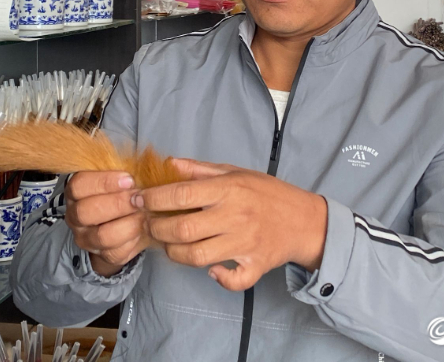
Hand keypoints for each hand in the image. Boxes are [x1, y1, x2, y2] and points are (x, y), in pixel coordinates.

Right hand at [64, 170, 149, 277]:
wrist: (123, 222)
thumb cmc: (123, 193)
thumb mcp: (123, 176)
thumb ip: (132, 167)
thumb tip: (165, 162)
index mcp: (76, 191)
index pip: (79, 185)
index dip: (104, 182)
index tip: (129, 179)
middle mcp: (75, 216)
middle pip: (86, 211)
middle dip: (117, 204)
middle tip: (139, 198)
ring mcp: (86, 238)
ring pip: (102, 235)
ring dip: (128, 223)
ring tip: (144, 214)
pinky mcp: (102, 256)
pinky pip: (116, 252)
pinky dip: (133, 240)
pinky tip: (144, 229)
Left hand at [136, 159, 327, 291]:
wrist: (304, 219)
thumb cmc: (266, 192)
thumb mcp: (235, 172)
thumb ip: (200, 170)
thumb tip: (169, 163)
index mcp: (229, 189)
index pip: (182, 194)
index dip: (154, 198)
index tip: (139, 200)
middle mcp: (235, 216)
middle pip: (183, 229)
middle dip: (157, 228)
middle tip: (150, 224)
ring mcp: (245, 243)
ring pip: (197, 257)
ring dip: (175, 253)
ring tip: (169, 243)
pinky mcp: (255, 265)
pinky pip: (230, 279)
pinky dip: (216, 277)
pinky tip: (208, 267)